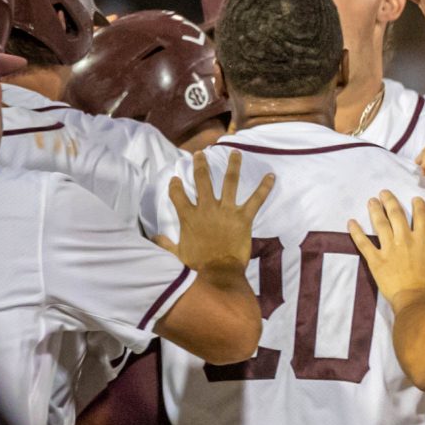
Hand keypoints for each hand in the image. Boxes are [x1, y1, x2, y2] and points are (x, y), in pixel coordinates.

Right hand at [157, 149, 273, 279]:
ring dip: (233, 165)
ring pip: (229, 182)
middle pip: (202, 180)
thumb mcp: (175, 254)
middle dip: (200, 165)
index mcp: (188, 216)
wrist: (218, 272)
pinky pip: (256, 199)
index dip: (175, 186)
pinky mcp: (243, 218)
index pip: (177, 194)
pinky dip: (265, 187)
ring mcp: (226, 211)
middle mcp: (206, 208)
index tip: (175, 179)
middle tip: (200, 154)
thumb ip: (164, 244)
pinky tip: (271, 176)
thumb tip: (153, 238)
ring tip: (235, 152)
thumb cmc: (197, 265)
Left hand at [346, 191, 424, 309]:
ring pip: (380, 224)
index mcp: (423, 238)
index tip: (414, 198)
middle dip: (390, 201)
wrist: (418, 300)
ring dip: (375, 210)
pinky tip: (350, 222)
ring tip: (371, 201)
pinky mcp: (376, 260)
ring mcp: (388, 248)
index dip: (418, 205)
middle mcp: (404, 238)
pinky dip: (356, 232)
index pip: (420, 216)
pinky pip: (363, 243)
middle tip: (384, 192)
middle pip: (396, 214)